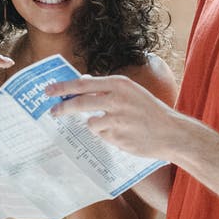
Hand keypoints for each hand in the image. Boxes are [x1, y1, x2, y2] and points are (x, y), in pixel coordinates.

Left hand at [47, 75, 191, 160]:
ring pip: (91, 123)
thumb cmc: (149, 111)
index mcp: (119, 84)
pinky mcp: (118, 137)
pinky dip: (108, 136)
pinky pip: (103, 136)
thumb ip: (106, 87)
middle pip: (79, 103)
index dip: (63, 88)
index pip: (83, 84)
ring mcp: (117, 119)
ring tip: (115, 126)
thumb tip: (82, 81)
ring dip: (96, 126)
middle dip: (63, 108)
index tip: (48, 91)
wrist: (171, 132)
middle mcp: (116, 99)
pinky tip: (123, 134)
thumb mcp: (130, 92)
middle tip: (53, 113)